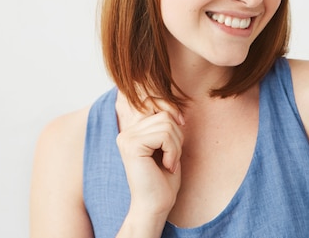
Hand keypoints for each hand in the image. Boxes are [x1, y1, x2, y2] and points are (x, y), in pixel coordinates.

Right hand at [116, 97, 184, 222]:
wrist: (155, 205)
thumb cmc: (163, 179)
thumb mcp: (168, 146)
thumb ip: (167, 126)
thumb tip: (176, 108)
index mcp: (133, 131)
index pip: (152, 102)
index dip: (171, 109)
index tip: (182, 123)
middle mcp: (126, 132)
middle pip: (164, 114)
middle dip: (177, 136)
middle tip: (173, 158)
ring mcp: (127, 138)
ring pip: (166, 124)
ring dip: (176, 146)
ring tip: (170, 163)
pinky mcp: (132, 145)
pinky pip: (164, 135)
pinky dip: (173, 151)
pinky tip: (167, 166)